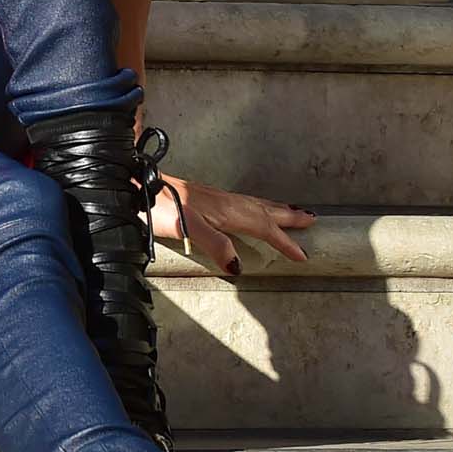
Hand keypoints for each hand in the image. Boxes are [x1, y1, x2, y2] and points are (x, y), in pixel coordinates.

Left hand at [150, 171, 312, 274]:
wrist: (141, 185)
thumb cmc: (161, 207)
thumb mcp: (189, 228)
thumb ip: (216, 245)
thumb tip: (239, 266)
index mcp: (228, 212)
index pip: (263, 228)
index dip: (283, 242)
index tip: (301, 255)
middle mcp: (227, 203)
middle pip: (266, 211)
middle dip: (289, 217)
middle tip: (312, 220)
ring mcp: (218, 199)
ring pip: (256, 204)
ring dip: (276, 209)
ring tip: (292, 212)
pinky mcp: (207, 198)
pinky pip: (245, 203)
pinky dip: (259, 206)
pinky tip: (252, 210)